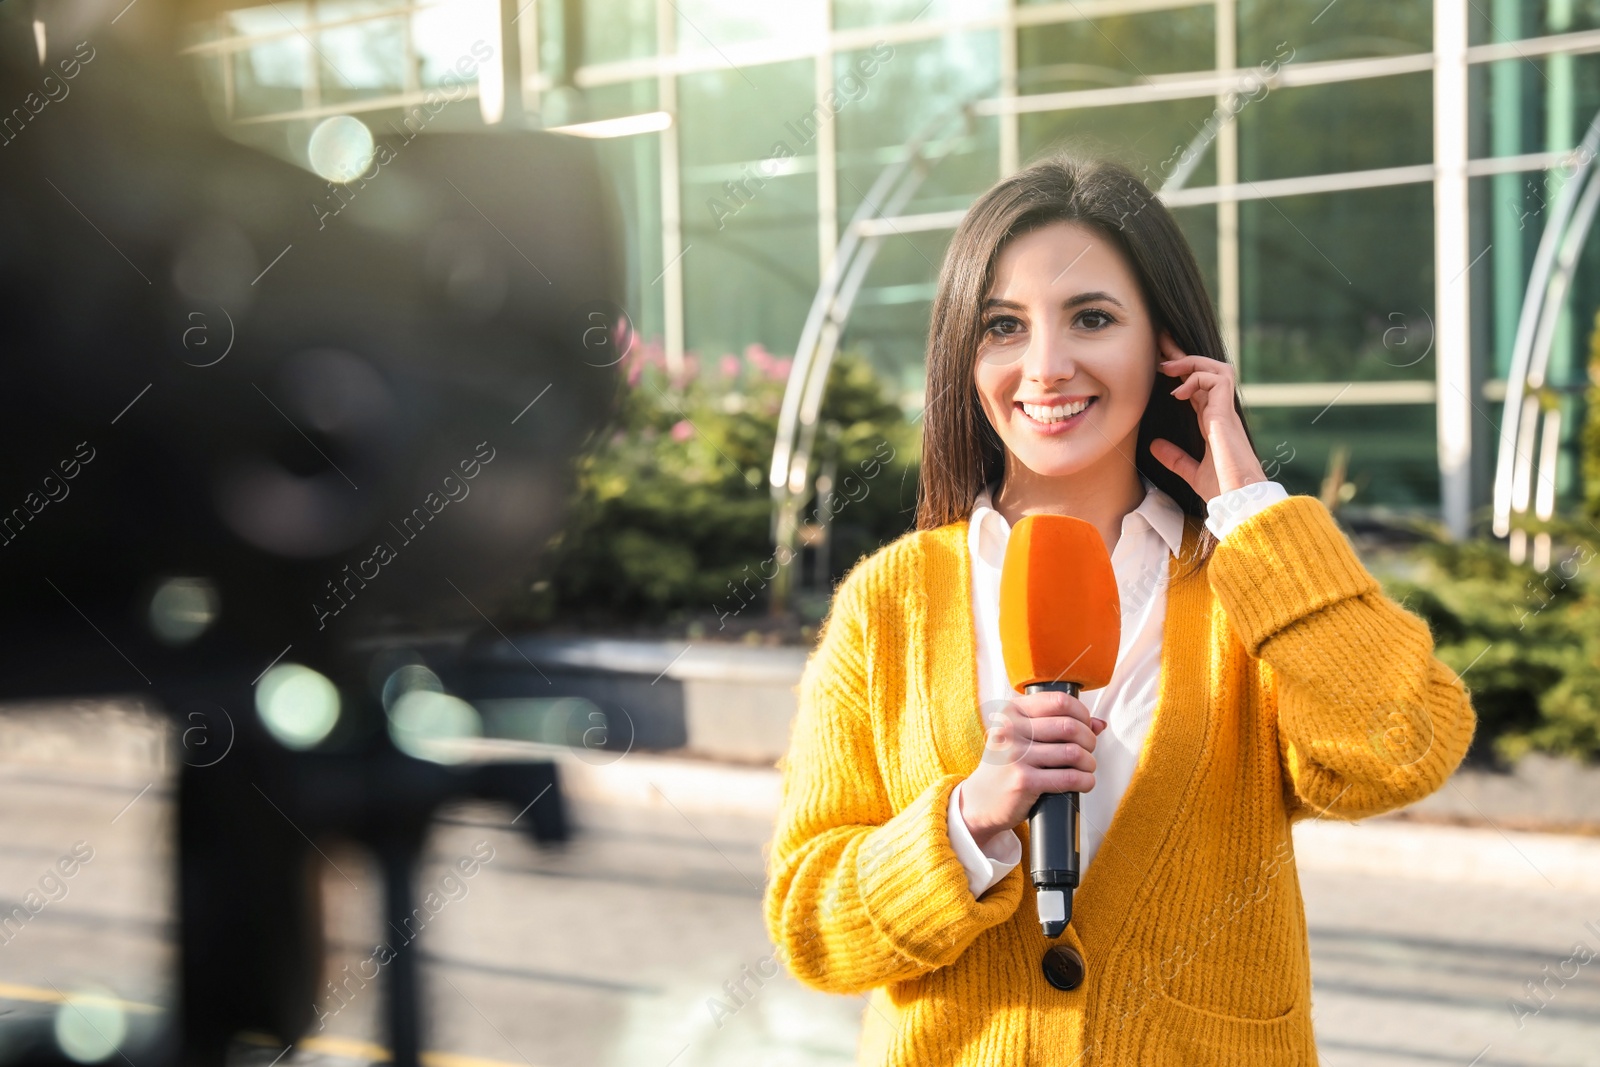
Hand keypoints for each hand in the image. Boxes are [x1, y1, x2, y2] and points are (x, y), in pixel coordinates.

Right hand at [958, 691, 1107, 850]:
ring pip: (1073, 752)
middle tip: (1088, 750)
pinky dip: (1085, 781)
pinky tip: (1084, 782)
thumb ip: (1057, 725)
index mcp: (1010, 712)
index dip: (1082, 714)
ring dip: (1089, 762)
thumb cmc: (1007, 765)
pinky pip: (1069, 778)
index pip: (1059, 701)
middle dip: (1089, 740)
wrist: (981, 801)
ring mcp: (1015, 755)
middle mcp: (1010, 730)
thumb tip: (1098, 724)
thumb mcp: (1022, 737)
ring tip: (1086, 768)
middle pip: (1070, 726)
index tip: (1085, 727)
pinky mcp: (1024, 781)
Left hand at [1149, 332, 1268, 503]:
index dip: (1182, 373)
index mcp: (1215, 423)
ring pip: (1217, 369)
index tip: (1160, 363)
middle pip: (1207, 372)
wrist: (1239, 501)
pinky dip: (1197, 378)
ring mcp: (1227, 412)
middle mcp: (1222, 413)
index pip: (1199, 388)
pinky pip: (1218, 380)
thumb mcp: (1192, 472)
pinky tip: (1178, 392)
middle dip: (1184, 356)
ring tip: (1167, 368)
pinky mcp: (1227, 415)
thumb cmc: (1223, 490)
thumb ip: (1175, 458)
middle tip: (1160, 346)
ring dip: (1191, 362)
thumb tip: (1154, 446)